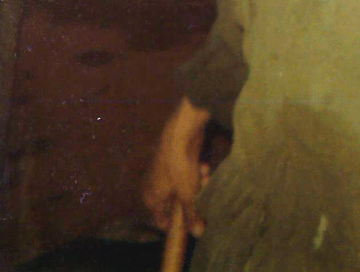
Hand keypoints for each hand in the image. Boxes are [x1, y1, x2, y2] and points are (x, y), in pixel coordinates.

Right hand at [143, 100, 209, 236]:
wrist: (181, 131)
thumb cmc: (179, 165)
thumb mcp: (188, 193)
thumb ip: (191, 214)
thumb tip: (198, 233)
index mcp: (151, 198)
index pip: (162, 220)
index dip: (178, 223)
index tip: (194, 222)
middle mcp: (154, 185)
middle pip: (177, 201)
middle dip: (193, 197)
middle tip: (202, 188)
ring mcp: (164, 171)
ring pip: (185, 185)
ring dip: (197, 182)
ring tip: (204, 173)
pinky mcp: (174, 158)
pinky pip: (186, 171)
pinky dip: (196, 170)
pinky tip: (202, 164)